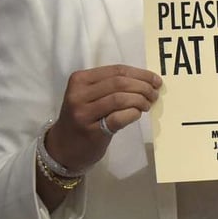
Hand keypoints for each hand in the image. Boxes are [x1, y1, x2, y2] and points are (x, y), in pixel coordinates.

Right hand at [44, 65, 161, 171]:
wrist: (62, 148)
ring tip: (147, 105)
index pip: (116, 70)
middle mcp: (79, 94)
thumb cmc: (82, 118)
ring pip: (120, 98)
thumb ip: (110, 86)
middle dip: (143, 86)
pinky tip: (137, 114)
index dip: (140, 74)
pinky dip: (133, 114)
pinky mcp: (92, 132)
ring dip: (140, 100)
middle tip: (154, 94)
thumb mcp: (89, 96)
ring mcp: (83, 113)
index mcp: (79, 79)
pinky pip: (118, 118)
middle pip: (119, 83)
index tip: (155, 80)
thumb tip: (146, 81)